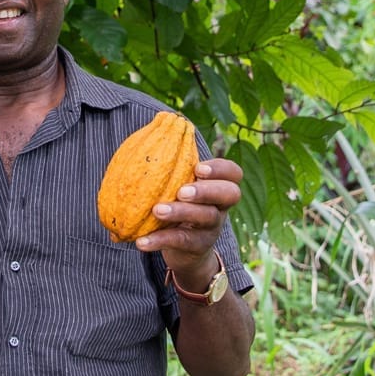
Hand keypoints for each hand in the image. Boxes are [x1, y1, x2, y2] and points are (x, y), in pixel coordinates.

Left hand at [135, 157, 243, 280]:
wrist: (185, 250)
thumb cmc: (179, 204)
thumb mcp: (181, 185)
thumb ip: (175, 163)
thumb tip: (155, 124)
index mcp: (217, 185)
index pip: (232, 173)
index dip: (220, 169)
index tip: (198, 168)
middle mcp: (220, 205)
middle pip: (229, 194)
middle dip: (207, 190)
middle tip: (182, 191)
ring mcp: (212, 227)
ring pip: (206, 217)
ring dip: (181, 212)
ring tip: (157, 210)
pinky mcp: (198, 246)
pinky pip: (181, 242)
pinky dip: (160, 240)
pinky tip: (141, 241)